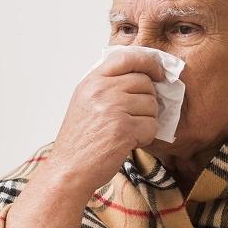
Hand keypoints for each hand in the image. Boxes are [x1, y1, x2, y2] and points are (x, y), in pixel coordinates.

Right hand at [50, 50, 164, 193]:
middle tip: (133, 117)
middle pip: (145, 82)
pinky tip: (127, 143)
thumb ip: (107, 85)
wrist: (69, 170)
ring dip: (146, 121)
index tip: (159, 73)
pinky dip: (145, 137)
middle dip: (147, 101)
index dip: (149, 62)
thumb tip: (143, 76)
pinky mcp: (124, 129)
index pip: (127, 57)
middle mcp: (102, 90)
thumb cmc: (79, 141)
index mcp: (92, 81)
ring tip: (126, 132)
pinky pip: (151, 126)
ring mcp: (113, 108)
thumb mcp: (85, 102)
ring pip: (151, 105)